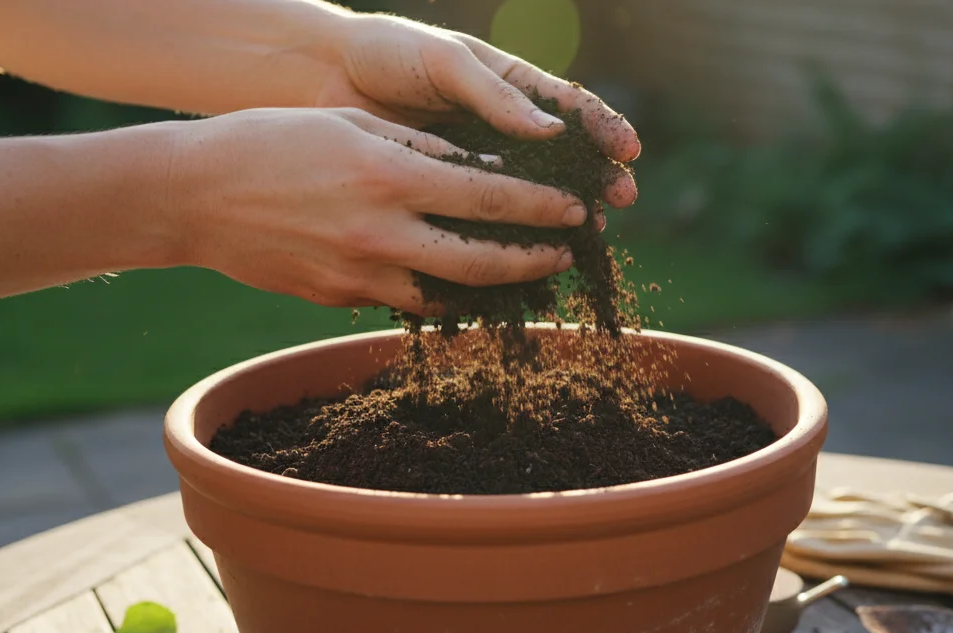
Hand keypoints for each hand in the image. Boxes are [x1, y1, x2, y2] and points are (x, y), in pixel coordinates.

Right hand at [169, 108, 586, 313]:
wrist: (193, 196)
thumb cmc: (271, 142)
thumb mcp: (350, 126)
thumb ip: (419, 150)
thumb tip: (480, 174)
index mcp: (388, 176)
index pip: (488, 199)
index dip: (540, 209)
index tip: (574, 211)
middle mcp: (379, 232)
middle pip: (481, 261)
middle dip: (532, 260)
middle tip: (562, 254)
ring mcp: (357, 274)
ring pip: (446, 294)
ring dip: (490, 287)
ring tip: (518, 274)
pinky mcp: (337, 298)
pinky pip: (400, 298)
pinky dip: (434, 292)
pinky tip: (452, 281)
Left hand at [314, 13, 639, 211]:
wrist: (323, 77)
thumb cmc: (388, 54)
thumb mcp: (445, 63)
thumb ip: (493, 95)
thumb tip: (552, 132)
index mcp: (510, 88)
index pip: (570, 109)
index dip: (604, 129)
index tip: (629, 151)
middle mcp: (502, 131)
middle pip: (562, 162)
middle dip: (595, 181)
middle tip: (619, 202)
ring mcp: (477, 167)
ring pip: (529, 199)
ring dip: (560, 219)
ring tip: (585, 237)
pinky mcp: (446, 198)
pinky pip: (483, 222)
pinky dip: (507, 241)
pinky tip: (526, 260)